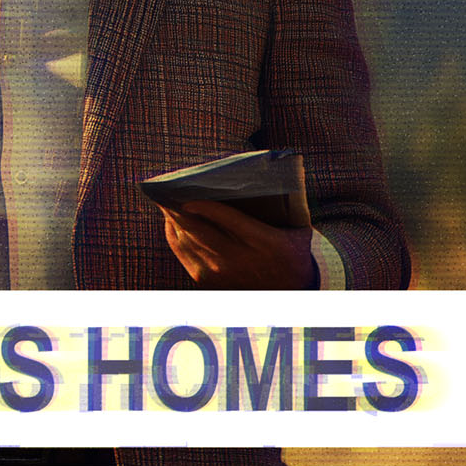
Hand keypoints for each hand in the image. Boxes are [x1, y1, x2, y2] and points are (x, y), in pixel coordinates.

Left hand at [158, 200, 317, 289]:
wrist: (293, 293)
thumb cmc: (293, 252)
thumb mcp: (298, 229)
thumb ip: (286, 204)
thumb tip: (256, 173)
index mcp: (264, 242)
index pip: (227, 219)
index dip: (204, 206)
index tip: (189, 195)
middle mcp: (240, 260)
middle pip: (199, 230)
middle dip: (179, 209)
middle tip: (167, 190)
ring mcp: (221, 273)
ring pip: (187, 242)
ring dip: (173, 221)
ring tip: (166, 202)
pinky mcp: (209, 282)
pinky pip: (184, 255)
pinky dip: (175, 236)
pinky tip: (172, 223)